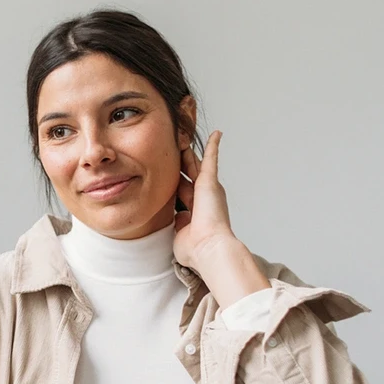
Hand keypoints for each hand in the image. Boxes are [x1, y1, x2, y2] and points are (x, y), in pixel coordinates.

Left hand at [172, 131, 268, 306]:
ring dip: (191, 152)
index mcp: (195, 211)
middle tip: (175, 149)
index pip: (182, 192)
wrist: (208, 249)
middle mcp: (203, 198)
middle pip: (189, 175)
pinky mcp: (211, 182)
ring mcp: (208, 189)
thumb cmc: (195, 249)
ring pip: (197, 165)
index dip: (175, 183)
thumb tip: (179, 219)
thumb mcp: (180, 235)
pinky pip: (212, 158)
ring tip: (184, 137)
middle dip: (182, 163)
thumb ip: (179, 225)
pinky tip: (217, 134)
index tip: (167, 175)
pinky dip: (214, 145)